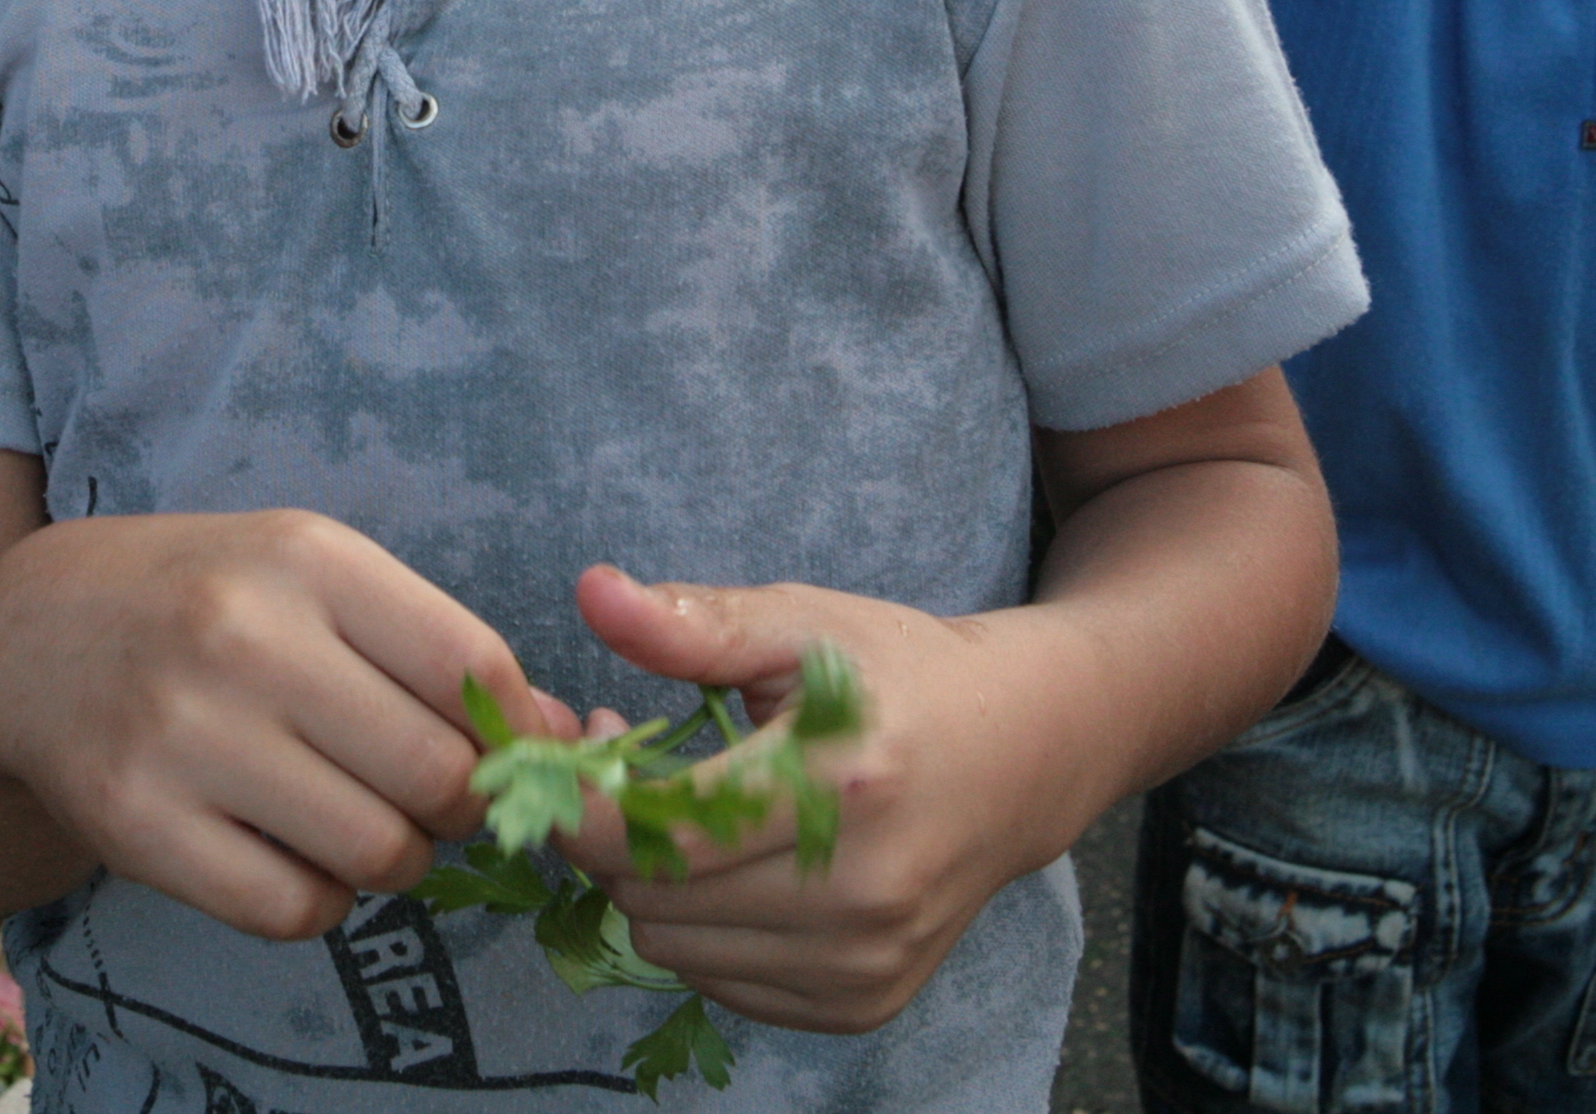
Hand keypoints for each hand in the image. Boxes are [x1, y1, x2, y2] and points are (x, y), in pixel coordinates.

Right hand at [0, 509, 562, 942]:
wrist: (31, 635)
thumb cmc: (206, 600)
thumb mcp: (313, 577)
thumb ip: (432, 648)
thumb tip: (570, 736)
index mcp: (305, 559)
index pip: (473, 667)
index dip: (518, 730)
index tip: (506, 750)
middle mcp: (243, 638)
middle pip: (437, 774)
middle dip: (461, 807)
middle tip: (432, 800)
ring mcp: (183, 734)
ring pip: (377, 854)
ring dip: (396, 859)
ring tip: (359, 822)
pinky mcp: (137, 823)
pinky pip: (294, 912)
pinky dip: (321, 903)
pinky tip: (295, 857)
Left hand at [552, 567, 1062, 1036]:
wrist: (1021, 758)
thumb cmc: (900, 677)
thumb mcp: (804, 623)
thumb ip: (696, 623)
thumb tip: (592, 593)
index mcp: (842, 782)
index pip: (666, 834)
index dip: (588, 805)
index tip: (574, 755)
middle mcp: (860, 890)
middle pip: (657, 898)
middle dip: (615, 835)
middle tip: (633, 771)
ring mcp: (864, 959)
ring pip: (675, 950)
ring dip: (654, 888)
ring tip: (688, 817)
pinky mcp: (863, 1002)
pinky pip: (721, 984)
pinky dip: (702, 931)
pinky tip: (735, 869)